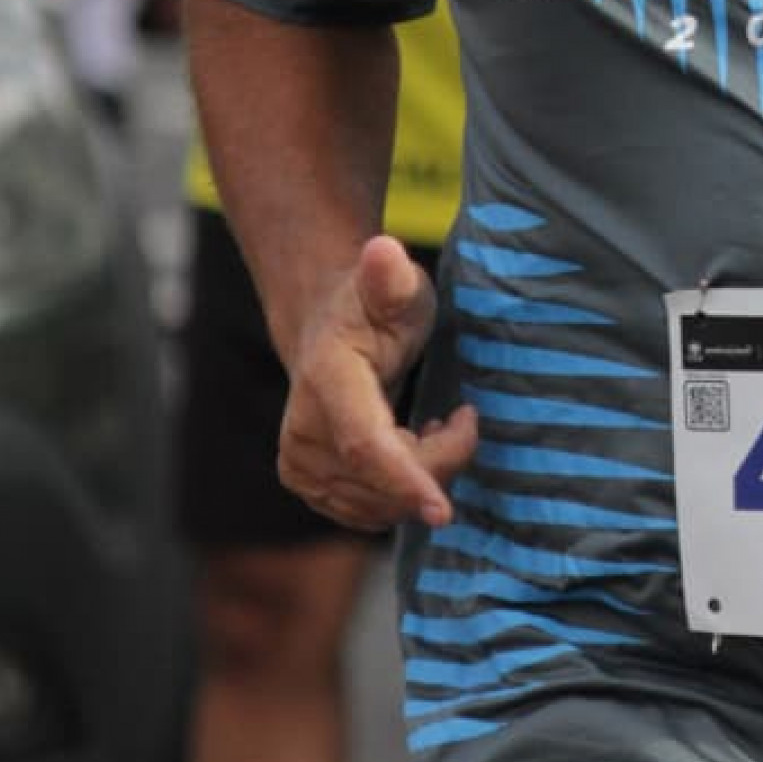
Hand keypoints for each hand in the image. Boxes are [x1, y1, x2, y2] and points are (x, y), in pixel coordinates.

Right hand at [276, 235, 476, 532]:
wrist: (324, 328)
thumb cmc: (371, 305)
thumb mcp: (393, 282)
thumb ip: (390, 275)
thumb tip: (383, 250)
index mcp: (326, 382)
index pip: (365, 444)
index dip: (405, 478)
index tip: (442, 510)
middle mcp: (302, 433)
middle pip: (383, 481)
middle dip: (438, 462)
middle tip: (461, 416)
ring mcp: (301, 467)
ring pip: (381, 504)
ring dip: (422, 473)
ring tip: (433, 424)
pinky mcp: (311, 487)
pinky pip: (372, 512)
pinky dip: (402, 488)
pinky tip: (412, 446)